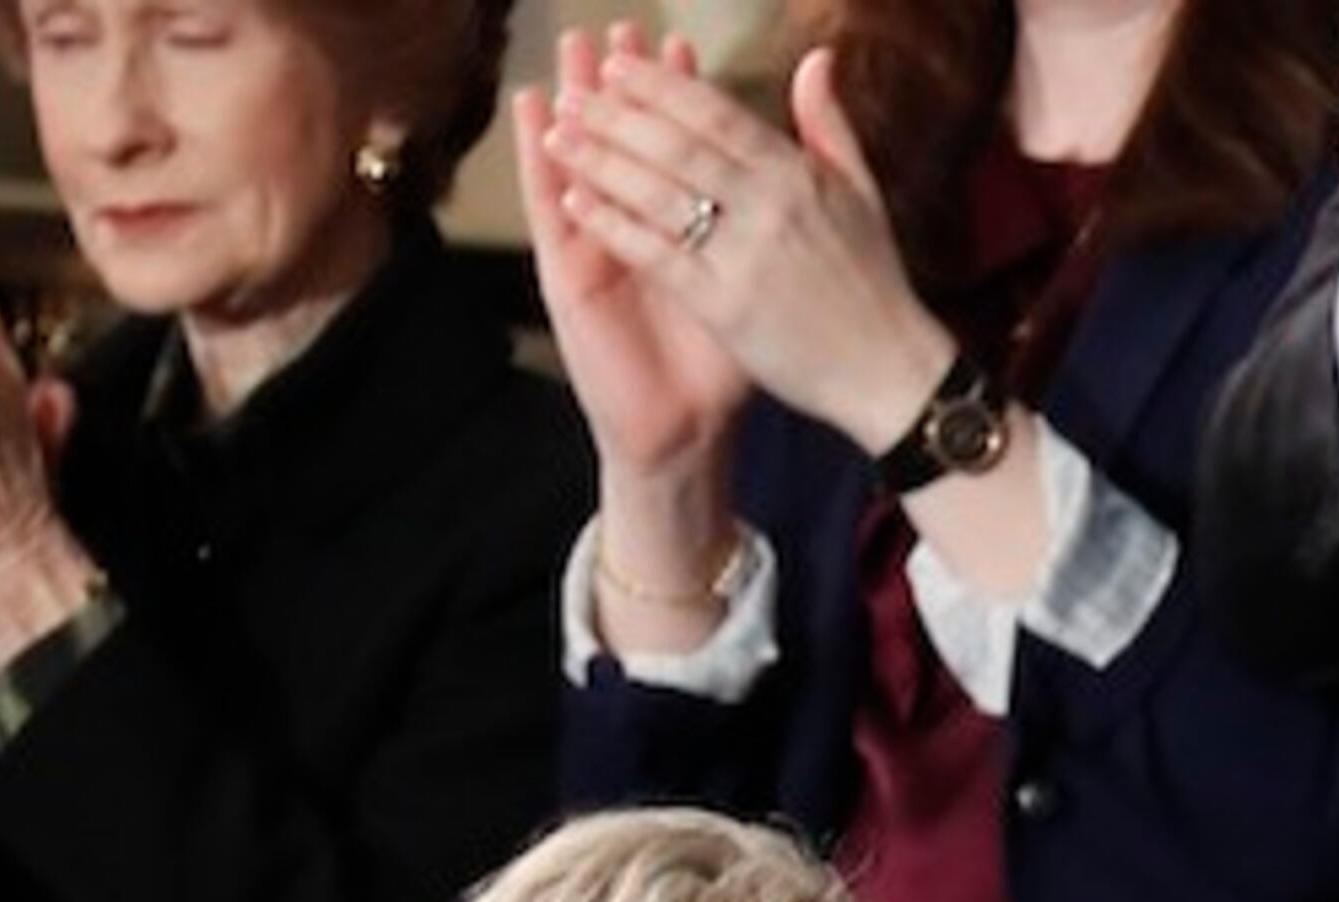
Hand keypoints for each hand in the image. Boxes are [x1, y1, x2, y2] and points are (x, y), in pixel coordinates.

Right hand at [515, 28, 749, 489]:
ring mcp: (600, 245)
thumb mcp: (761, 286)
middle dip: (626, 88)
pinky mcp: (570, 273)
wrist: (687, 425)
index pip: (682, 147)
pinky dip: (540, 164)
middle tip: (620, 32)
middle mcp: (641, 226)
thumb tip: (803, 175)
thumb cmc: (726, 359)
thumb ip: (776, 228)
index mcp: (688, 225)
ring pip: (584, 161)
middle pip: (628, 142)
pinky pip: (551, 211)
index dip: (681, 99)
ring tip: (570, 54)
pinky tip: (534, 121)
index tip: (681, 49)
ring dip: (575, 106)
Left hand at [541, 37, 955, 452]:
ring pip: (661, 194)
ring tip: (559, 138)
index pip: (717, 115)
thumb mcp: (861, 192)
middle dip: (618, 114)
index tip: (618, 66)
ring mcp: (747, 258)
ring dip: (602, 161)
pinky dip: (614, 226)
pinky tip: (577, 203)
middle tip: (573, 92)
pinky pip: (659, 255)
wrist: (891, 371)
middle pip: (679, 146)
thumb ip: (828, 123)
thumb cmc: (874, 283)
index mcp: (799, 176)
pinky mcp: (727, 307)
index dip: (662, 85)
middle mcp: (771, 208)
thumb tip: (816, 57)